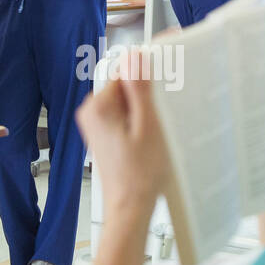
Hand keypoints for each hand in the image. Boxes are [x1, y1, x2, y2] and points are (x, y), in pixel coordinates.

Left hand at [76, 48, 170, 215]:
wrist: (130, 208)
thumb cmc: (139, 175)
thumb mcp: (148, 126)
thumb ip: (139, 89)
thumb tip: (134, 56)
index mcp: (98, 106)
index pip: (127, 70)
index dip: (151, 67)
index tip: (172, 63)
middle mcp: (91, 112)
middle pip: (126, 84)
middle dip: (149, 91)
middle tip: (168, 109)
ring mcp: (97, 123)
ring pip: (128, 99)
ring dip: (147, 106)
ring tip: (159, 128)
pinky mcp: (105, 133)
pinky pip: (125, 114)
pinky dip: (141, 118)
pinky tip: (153, 134)